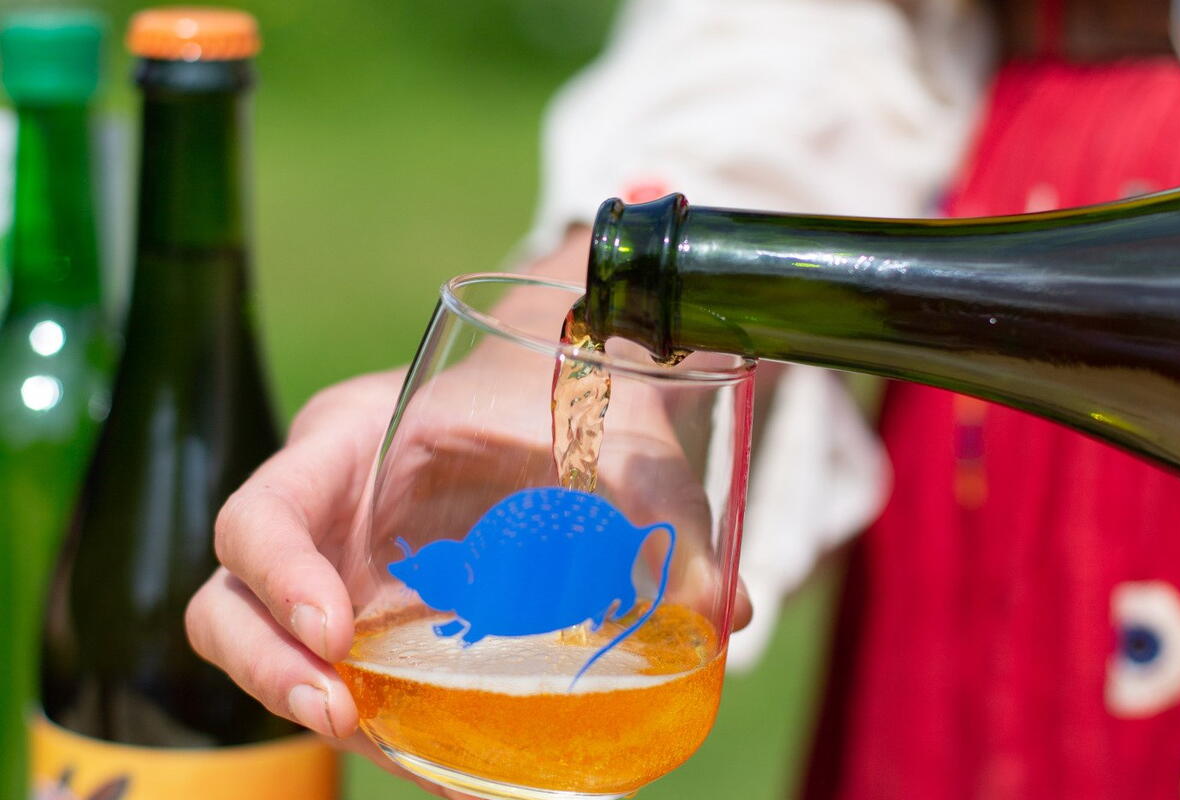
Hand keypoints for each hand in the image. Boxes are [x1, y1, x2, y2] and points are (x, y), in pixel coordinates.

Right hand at [186, 235, 749, 798]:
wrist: (551, 388)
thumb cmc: (562, 393)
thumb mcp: (603, 432)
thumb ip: (661, 505)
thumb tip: (729, 614)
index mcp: (347, 441)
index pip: (258, 512)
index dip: (276, 576)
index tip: (338, 630)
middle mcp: (322, 511)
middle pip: (229, 600)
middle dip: (267, 666)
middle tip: (342, 711)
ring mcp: (336, 566)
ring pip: (265, 648)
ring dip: (304, 705)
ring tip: (380, 739)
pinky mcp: (369, 612)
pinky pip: (339, 671)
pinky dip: (372, 717)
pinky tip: (433, 754)